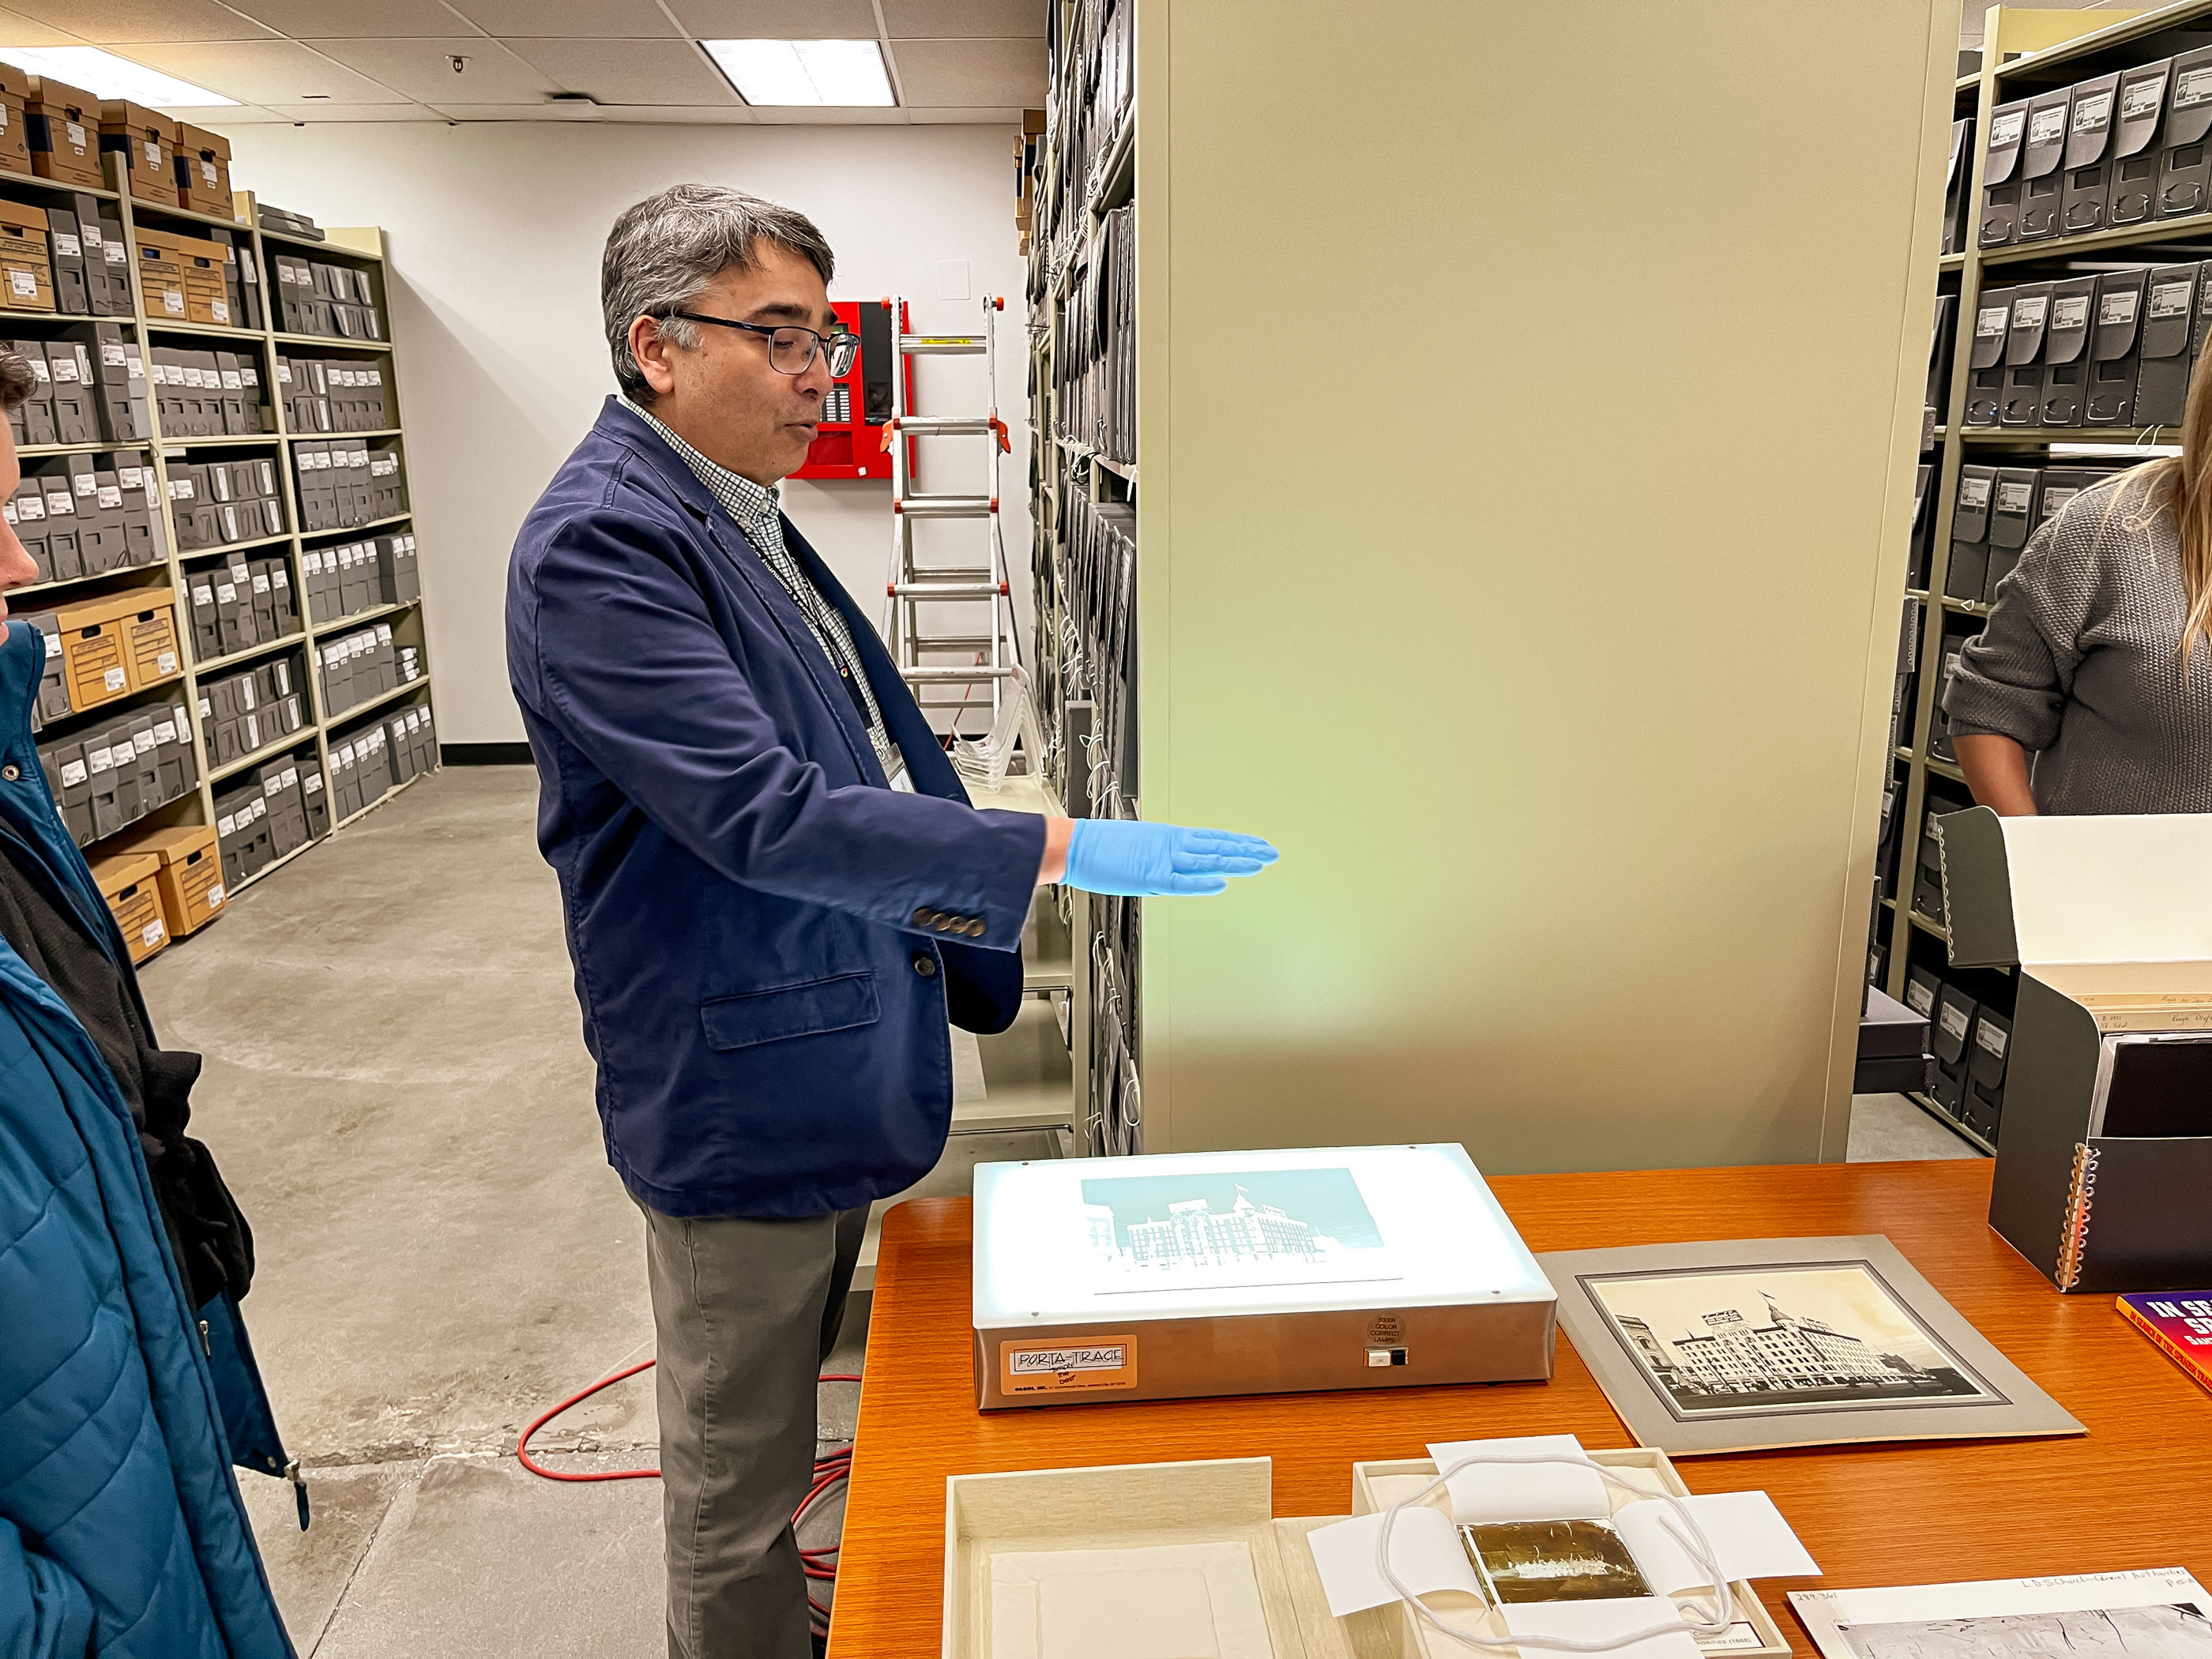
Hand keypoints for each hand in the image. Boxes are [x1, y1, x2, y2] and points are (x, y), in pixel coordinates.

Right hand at [1059, 818, 1279, 896]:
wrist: (1073, 845)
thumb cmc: (1099, 849)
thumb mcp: (1138, 849)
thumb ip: (1163, 859)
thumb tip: (1181, 869)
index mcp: (1168, 837)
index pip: (1212, 839)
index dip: (1237, 842)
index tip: (1257, 845)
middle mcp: (1170, 844)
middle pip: (1217, 847)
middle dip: (1246, 851)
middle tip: (1272, 853)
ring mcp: (1161, 858)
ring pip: (1206, 860)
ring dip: (1234, 862)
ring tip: (1259, 864)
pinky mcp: (1148, 875)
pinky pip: (1181, 881)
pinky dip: (1202, 882)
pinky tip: (1221, 883)